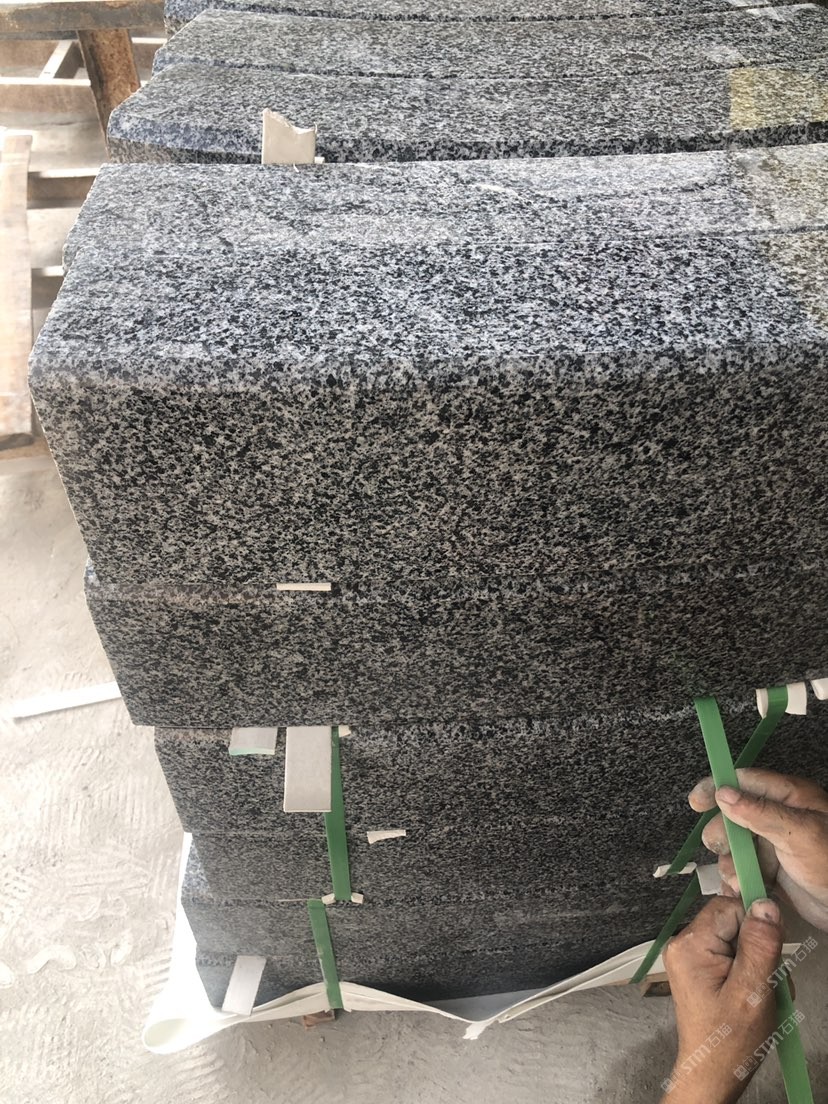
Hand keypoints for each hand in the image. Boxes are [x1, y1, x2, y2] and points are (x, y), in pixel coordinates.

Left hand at [660, 896, 783, 1103]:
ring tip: (760, 996)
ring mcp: (691, 955)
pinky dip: (750, 973)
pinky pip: (733, 955)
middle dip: (758, 949)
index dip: (755, 926)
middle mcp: (684, 943)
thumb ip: (760, 946)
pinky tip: (753, 996)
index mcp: (690, 944)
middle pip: (733, 921)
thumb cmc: (729, 1041)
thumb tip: (765, 904)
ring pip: (738, 939)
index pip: (729, 906)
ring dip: (758, 964)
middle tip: (765, 983)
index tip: (769, 954)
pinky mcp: (700, 968)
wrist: (712, 1074)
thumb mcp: (752, 992)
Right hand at [690, 769, 827, 930]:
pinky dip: (737, 878)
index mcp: (790, 797)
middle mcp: (780, 817)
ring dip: (730, 862)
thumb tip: (723, 793)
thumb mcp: (800, 834)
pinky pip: (744, 868)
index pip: (745, 781)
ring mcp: (776, 845)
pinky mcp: (774, 870)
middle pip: (734, 815)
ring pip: (736, 845)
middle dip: (723, 834)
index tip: (697, 803)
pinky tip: (738, 889)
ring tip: (737, 880)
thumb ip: (761, 812)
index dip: (717, 788)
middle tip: (721, 849)